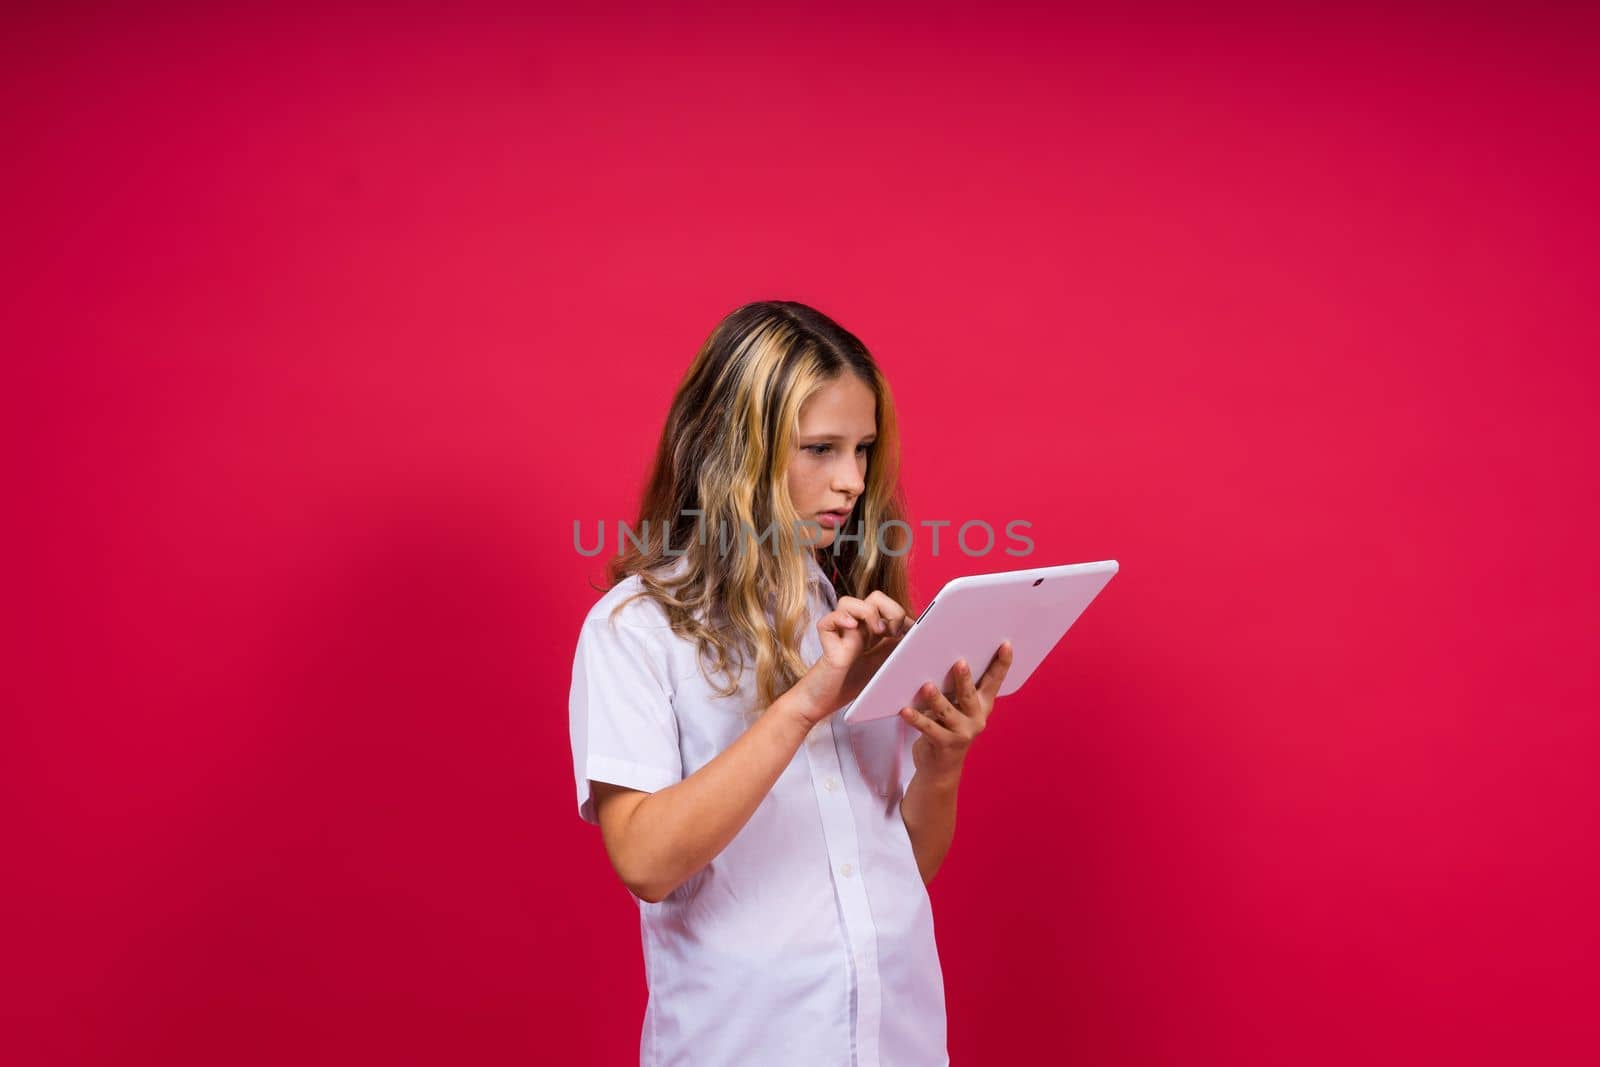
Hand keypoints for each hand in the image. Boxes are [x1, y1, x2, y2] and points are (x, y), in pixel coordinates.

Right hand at [789, 592, 914, 725]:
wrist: (826, 703)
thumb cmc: (855, 685)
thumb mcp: (887, 666)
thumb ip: (898, 649)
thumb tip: (916, 635)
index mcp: (874, 630)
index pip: (890, 606)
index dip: (902, 615)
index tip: (911, 632)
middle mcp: (857, 627)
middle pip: (874, 597)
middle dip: (890, 609)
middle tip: (893, 633)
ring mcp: (841, 633)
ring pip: (848, 602)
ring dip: (867, 612)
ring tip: (878, 632)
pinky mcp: (827, 643)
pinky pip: (827, 621)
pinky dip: (840, 619)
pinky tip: (852, 628)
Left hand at [899, 640, 1014, 780]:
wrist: (941, 767)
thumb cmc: (947, 728)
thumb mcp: (957, 708)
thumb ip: (957, 689)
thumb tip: (942, 658)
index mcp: (983, 705)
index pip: (994, 681)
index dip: (1001, 663)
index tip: (1005, 644)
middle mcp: (977, 718)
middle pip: (970, 695)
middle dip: (965, 679)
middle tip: (960, 663)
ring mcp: (962, 733)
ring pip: (947, 712)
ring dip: (936, 699)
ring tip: (927, 686)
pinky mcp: (944, 744)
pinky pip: (928, 728)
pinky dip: (916, 719)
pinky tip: (905, 710)